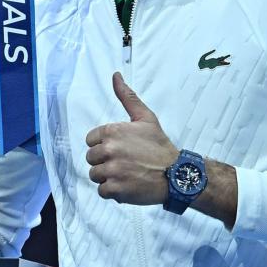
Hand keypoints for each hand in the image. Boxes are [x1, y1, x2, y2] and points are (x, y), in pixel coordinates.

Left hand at [84, 73, 178, 204]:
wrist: (176, 174)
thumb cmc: (159, 146)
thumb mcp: (145, 117)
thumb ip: (127, 97)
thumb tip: (115, 75)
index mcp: (112, 131)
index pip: (90, 140)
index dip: (104, 145)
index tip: (120, 149)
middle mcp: (109, 150)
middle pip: (91, 158)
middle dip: (105, 162)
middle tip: (125, 163)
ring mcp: (112, 171)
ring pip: (95, 175)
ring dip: (108, 177)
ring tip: (126, 174)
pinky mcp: (116, 189)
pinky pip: (102, 191)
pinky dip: (113, 191)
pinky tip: (127, 185)